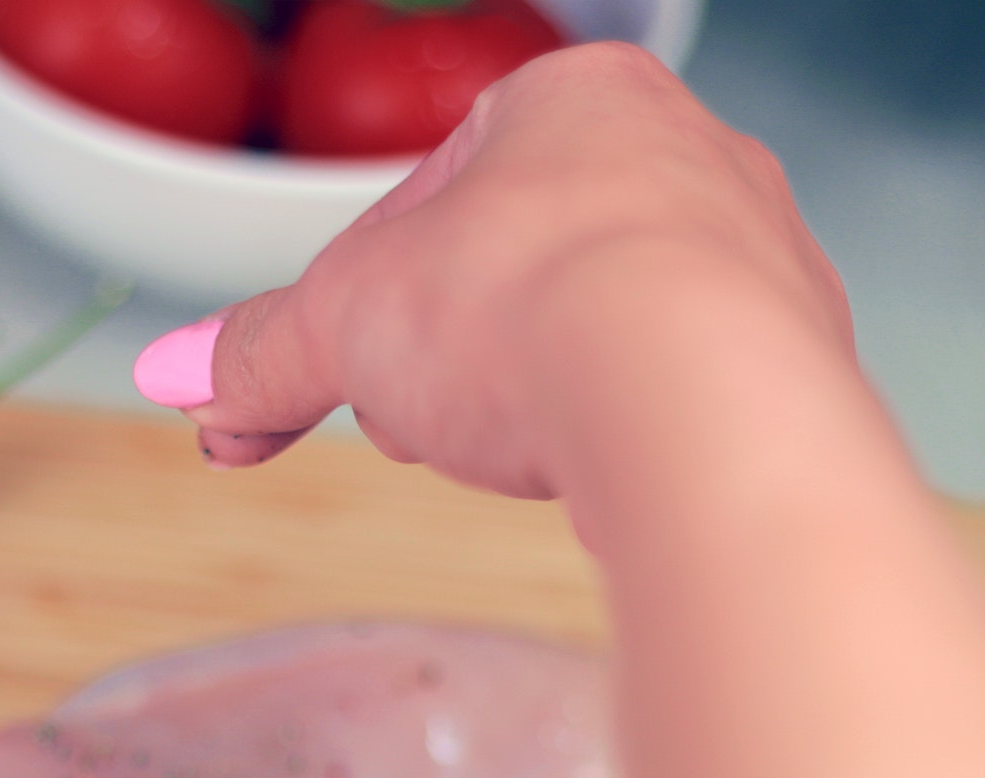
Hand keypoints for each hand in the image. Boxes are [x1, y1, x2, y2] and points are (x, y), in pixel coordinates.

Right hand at [133, 41, 851, 501]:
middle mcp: (687, 155)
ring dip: (528, 396)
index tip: (329, 379)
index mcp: (576, 98)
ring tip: (507, 449)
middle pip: (516, 269)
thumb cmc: (532, 311)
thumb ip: (261, 351)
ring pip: (595, 331)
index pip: (428, 198)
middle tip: (415, 422)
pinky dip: (617, 437)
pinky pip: (674, 396)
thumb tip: (188, 378)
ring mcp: (758, 257)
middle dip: (446, 357)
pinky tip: (593, 472)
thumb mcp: (346, 326)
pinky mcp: (797, 359)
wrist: (701, 409)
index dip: (360, 300)